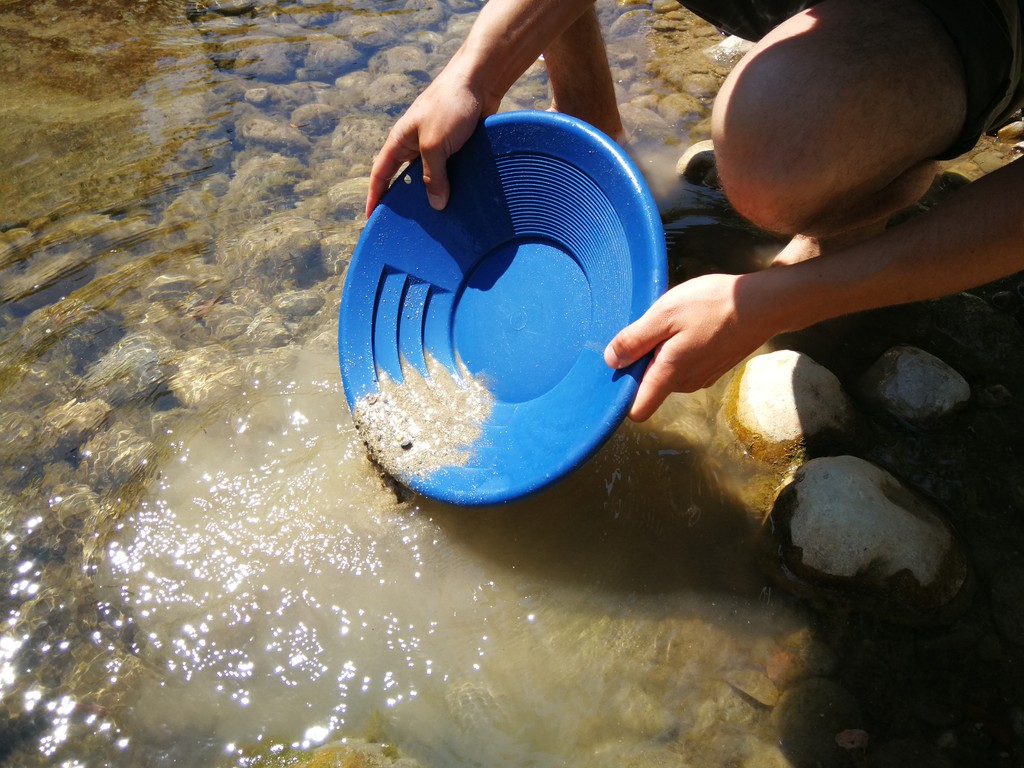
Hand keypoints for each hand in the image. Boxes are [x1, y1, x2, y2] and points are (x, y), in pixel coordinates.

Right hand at [365, 67, 498, 216]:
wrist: (480, 81)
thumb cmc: (450, 105)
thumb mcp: (435, 145)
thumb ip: (433, 176)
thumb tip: (436, 205)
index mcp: (400, 140)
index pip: (381, 173)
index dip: (374, 195)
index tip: (371, 217)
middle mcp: (415, 144)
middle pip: (406, 178)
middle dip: (407, 199)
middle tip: (409, 225)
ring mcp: (436, 144)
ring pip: (431, 176)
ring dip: (434, 193)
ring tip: (438, 219)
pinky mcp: (456, 145)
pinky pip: (451, 170)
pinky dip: (453, 184)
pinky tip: (460, 199)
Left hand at [604, 272, 777, 420]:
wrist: (764, 303)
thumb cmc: (713, 305)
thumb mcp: (664, 314)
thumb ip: (635, 340)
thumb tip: (612, 361)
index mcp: (670, 374)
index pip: (638, 409)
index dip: (624, 392)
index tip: (620, 368)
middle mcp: (686, 384)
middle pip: (650, 385)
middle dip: (644, 360)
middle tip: (656, 327)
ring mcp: (703, 377)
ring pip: (668, 373)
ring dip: (664, 351)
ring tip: (679, 322)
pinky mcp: (714, 368)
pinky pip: (686, 365)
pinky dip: (683, 348)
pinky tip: (695, 325)